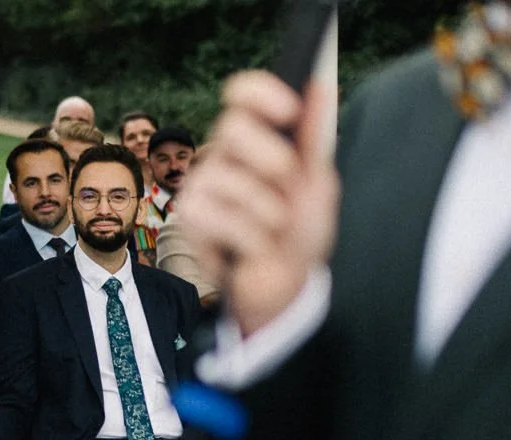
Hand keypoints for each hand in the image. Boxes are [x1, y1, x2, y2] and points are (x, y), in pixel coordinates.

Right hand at [177, 71, 339, 334]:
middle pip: (231, 128)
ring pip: (232, 180)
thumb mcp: (318, 182)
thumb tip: (320, 85)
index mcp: (253, 138)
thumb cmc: (299, 230)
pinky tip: (254, 247)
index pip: (241, 94)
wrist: (288, 282)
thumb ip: (315, 136)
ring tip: (274, 228)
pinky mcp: (190, 220)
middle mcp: (221, 156)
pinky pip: (223, 218)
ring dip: (269, 212)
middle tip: (289, 185)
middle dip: (273, 160)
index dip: (260, 93)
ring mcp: (200, 186)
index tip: (290, 110)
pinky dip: (251, 238)